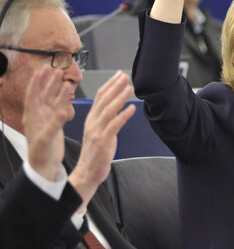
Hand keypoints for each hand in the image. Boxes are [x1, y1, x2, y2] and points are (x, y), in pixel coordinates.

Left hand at [23, 69, 66, 181]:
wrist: (44, 166)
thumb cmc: (41, 155)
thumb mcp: (46, 139)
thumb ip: (54, 125)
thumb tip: (63, 112)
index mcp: (32, 118)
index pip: (32, 96)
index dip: (36, 83)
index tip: (40, 71)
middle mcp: (38, 116)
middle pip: (42, 94)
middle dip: (48, 82)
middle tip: (55, 70)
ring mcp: (46, 119)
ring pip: (52, 99)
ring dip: (57, 88)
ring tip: (63, 77)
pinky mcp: (54, 123)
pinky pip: (59, 107)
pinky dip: (64, 99)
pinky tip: (68, 93)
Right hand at [68, 71, 134, 209]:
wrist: (87, 173)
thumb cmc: (96, 153)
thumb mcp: (99, 132)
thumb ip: (106, 120)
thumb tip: (118, 108)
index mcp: (91, 119)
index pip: (99, 97)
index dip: (110, 85)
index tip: (119, 75)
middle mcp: (92, 123)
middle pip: (104, 100)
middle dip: (115, 86)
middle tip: (125, 76)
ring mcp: (97, 132)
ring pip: (108, 110)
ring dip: (120, 98)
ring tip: (130, 88)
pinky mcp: (103, 141)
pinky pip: (114, 125)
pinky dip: (123, 115)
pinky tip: (132, 108)